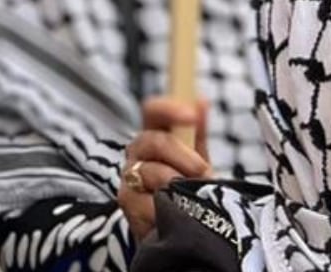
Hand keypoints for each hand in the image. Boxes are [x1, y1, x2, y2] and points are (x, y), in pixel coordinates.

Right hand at [117, 97, 210, 241]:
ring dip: (177, 186)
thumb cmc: (187, 191)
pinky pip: (147, 200)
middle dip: (182, 155)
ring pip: (150, 171)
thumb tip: (201, 100)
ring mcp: (129, 176)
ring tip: (193, 200)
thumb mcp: (197, 161)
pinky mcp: (127, 202)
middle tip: (203, 173)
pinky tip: (175, 213)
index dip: (169, 108)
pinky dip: (167, 208)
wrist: (178, 231)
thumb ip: (197, 132)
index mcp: (156, 137)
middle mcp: (137, 153)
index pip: (153, 111)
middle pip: (153, 140)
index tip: (192, 114)